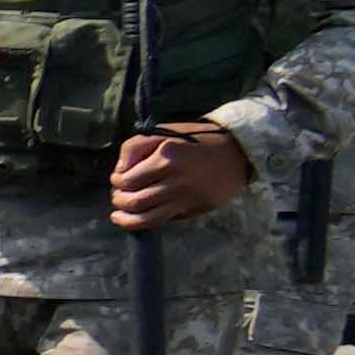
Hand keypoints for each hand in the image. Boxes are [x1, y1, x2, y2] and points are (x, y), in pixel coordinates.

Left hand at [101, 117, 256, 231]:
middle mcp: (178, 181)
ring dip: (127, 220)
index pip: (127, 181)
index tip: (117, 179)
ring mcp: (189, 198)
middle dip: (119, 201)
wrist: (238, 150)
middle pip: (134, 202)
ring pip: (148, 219)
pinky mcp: (199, 208)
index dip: (116, 182)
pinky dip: (150, 221)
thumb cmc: (195, 139)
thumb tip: (119, 172)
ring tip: (119, 216)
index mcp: (166, 158)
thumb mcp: (163, 133)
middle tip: (118, 197)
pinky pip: (168, 220)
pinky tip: (142, 217)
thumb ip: (134, 148)